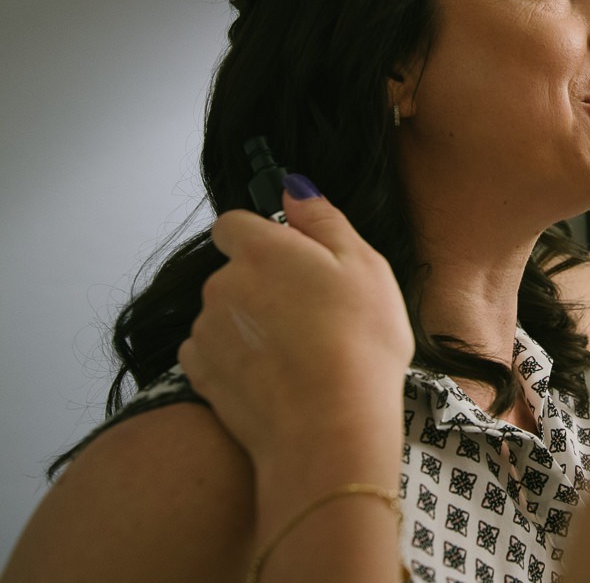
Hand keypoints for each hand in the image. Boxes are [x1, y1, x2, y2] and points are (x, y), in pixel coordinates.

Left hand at [178, 181, 412, 472]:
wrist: (329, 424)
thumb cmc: (359, 341)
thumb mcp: (365, 265)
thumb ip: (323, 220)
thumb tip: (293, 188)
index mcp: (261, 249)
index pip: (234, 223)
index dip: (263, 239)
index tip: (296, 263)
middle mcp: (222, 283)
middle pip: (234, 271)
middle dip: (264, 285)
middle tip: (315, 315)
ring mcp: (207, 330)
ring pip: (226, 314)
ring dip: (251, 324)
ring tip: (300, 353)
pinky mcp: (201, 373)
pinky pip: (213, 352)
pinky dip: (237, 359)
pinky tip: (275, 376)